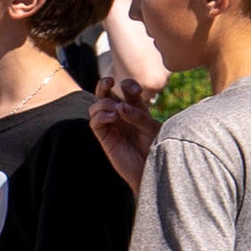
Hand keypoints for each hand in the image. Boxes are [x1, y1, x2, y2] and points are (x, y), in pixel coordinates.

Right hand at [89, 74, 156, 188]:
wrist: (151, 169)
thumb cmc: (155, 147)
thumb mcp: (151, 127)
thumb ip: (137, 115)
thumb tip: (120, 106)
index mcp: (135, 107)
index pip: (126, 89)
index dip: (128, 85)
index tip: (135, 91)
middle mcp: (120, 114)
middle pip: (105, 93)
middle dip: (104, 83)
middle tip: (110, 81)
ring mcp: (111, 125)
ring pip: (96, 106)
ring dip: (103, 102)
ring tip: (116, 111)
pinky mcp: (104, 138)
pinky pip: (94, 122)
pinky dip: (101, 116)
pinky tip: (113, 118)